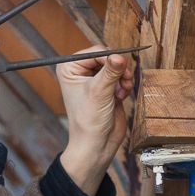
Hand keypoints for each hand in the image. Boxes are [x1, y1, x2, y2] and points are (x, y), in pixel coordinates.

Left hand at [56, 49, 135, 193]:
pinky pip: (121, 76)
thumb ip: (110, 72)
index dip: (109, 58)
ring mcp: (94, 79)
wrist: (96, 144)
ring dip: (123, 77)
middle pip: (107, 57)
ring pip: (116, 66)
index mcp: (70, 68)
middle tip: (124, 79)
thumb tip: (120, 56)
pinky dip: (125, 84)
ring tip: (122, 91)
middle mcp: (80, 71)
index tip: (120, 66)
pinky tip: (122, 96)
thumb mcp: (99, 92)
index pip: (95, 51)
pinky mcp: (107, 87)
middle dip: (118, 69)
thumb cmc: (88, 121)